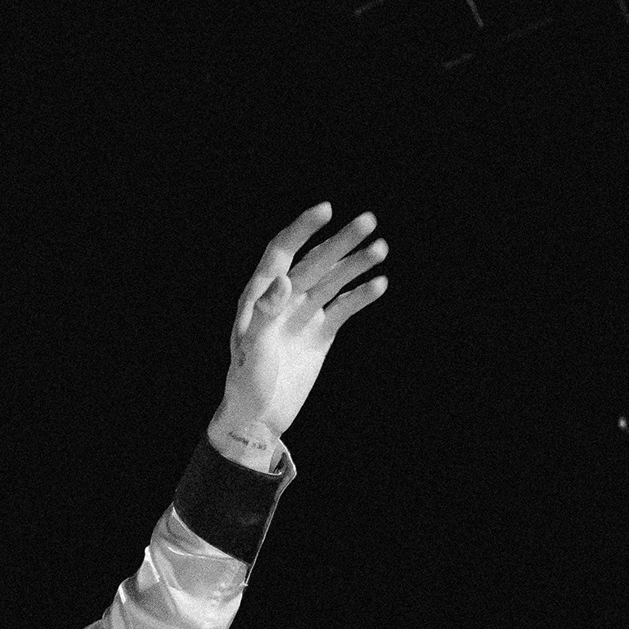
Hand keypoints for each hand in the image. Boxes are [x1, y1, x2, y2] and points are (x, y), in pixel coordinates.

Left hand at [213, 204, 388, 458]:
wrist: (258, 418)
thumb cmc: (247, 384)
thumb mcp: (254, 349)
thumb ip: (266, 313)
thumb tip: (284, 280)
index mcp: (259, 297)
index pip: (281, 252)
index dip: (302, 229)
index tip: (326, 210)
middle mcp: (284, 300)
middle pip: (315, 261)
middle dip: (341, 242)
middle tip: (370, 221)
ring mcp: (303, 315)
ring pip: (333, 281)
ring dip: (356, 264)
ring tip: (381, 249)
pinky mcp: (320, 334)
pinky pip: (343, 309)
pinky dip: (360, 296)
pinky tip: (379, 284)